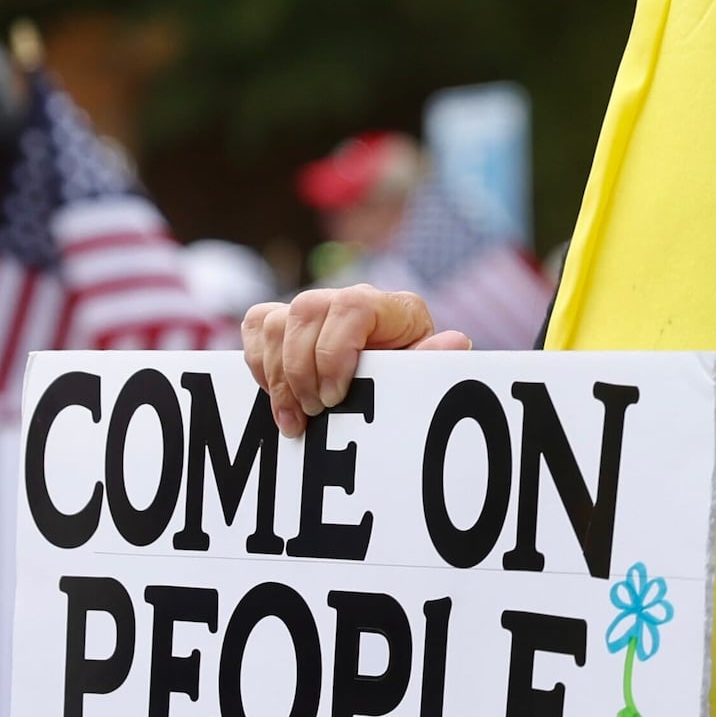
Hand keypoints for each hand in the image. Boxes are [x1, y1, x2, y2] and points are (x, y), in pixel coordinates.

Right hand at [242, 285, 465, 436]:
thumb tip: (458, 342)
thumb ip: (432, 361)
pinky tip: (277, 395)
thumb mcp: (424, 377)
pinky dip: (259, 362)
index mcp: (390, 307)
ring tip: (295, 417)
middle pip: (305, 310)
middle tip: (314, 413)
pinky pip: (257, 325)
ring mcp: (316, 308)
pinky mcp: (286, 320)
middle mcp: (349, 299)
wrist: (391, 384)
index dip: (333, 351)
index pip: (352, 306)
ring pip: (275, 321)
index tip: (334, 396)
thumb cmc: (409, 381)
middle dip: (301, 370)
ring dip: (277, 374)